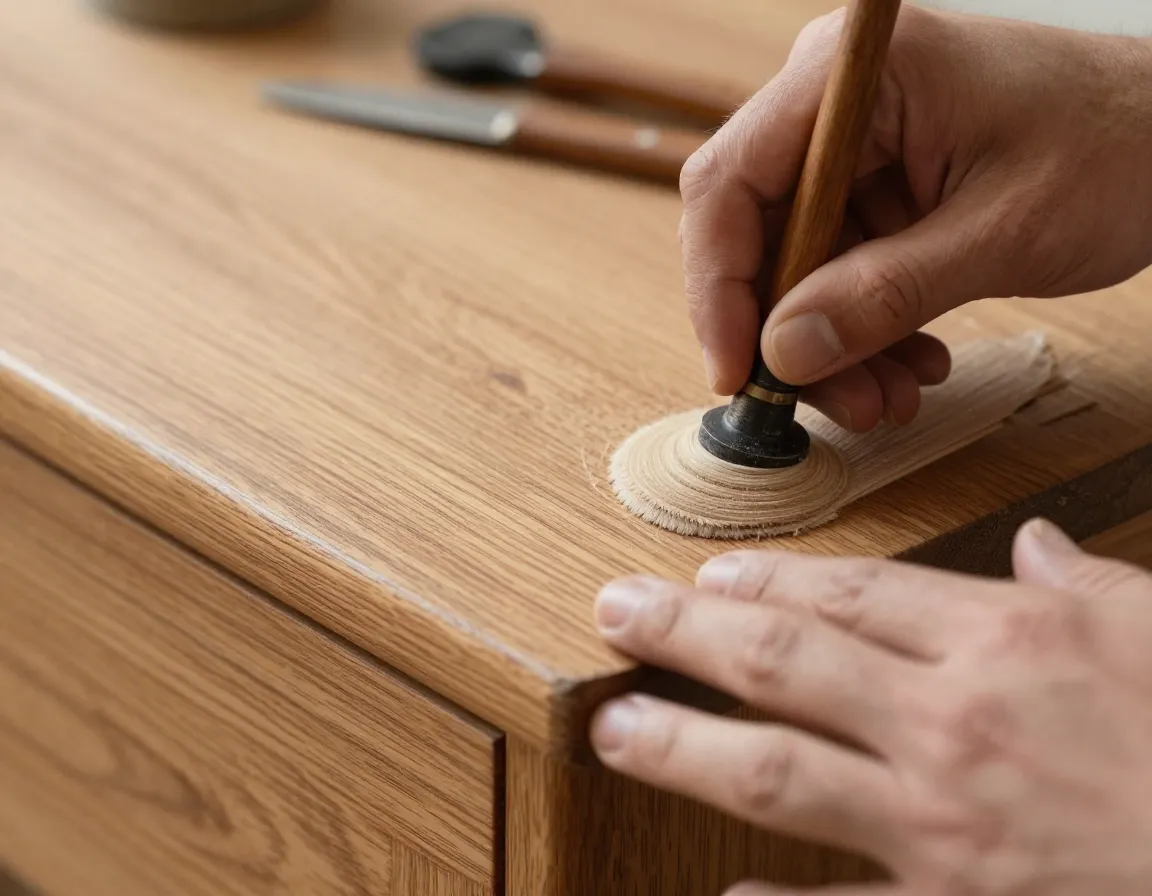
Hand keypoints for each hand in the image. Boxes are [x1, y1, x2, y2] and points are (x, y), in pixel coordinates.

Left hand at [589, 518, 1151, 894]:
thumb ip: (1093, 587)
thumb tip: (1038, 546)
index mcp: (1010, 644)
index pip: (854, 592)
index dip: (767, 577)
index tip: (708, 568)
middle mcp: (956, 726)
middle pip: (787, 660)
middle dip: (687, 631)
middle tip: (614, 611)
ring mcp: (947, 831)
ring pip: (780, 774)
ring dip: (683, 747)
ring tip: (614, 728)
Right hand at [682, 7, 1151, 430]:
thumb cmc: (1122, 147)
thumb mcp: (1001, 233)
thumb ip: (883, 295)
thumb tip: (782, 355)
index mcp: (856, 75)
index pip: (731, 182)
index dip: (720, 287)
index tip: (738, 371)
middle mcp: (836, 102)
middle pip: (754, 231)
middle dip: (786, 331)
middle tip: (834, 404)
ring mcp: (855, 145)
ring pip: (794, 265)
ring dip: (831, 345)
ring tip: (888, 398)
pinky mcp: (877, 183)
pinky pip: (837, 269)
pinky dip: (864, 328)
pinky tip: (910, 362)